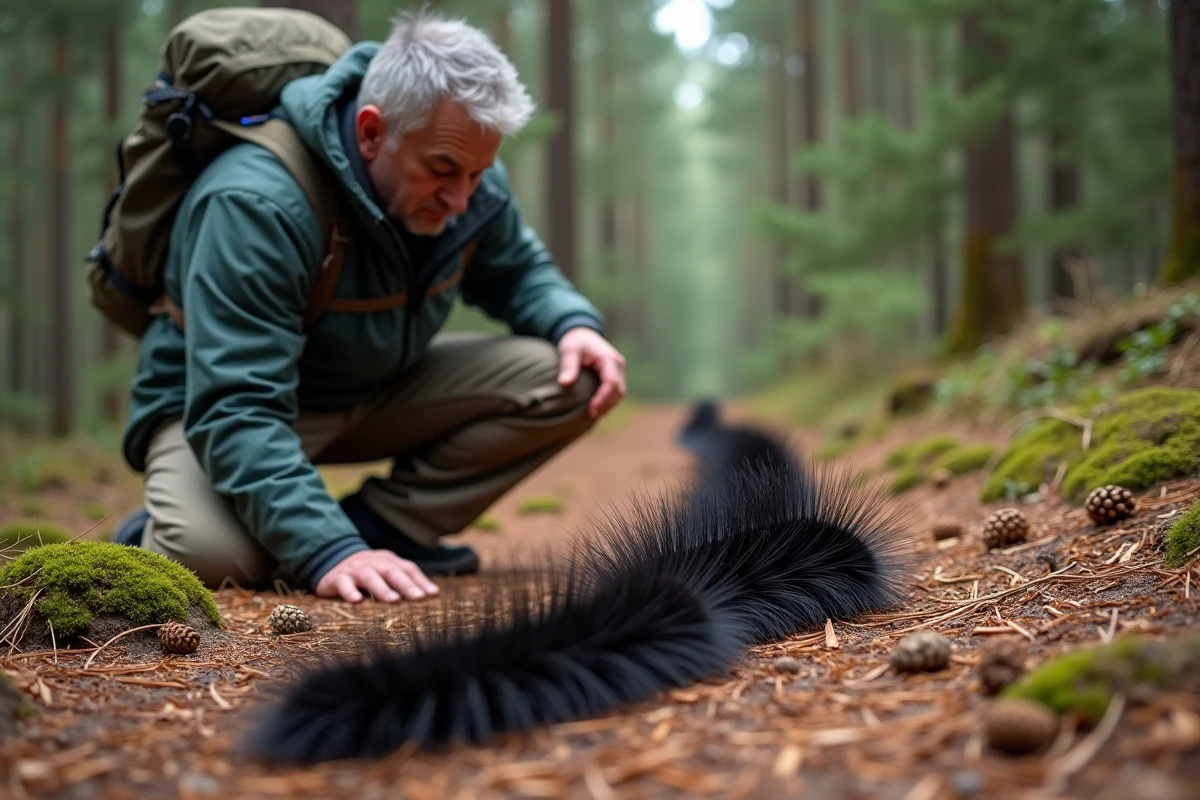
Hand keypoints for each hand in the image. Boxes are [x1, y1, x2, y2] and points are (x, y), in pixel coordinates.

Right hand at [314, 549, 440, 602]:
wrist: (331, 558)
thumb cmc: (369, 571)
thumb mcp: (387, 572)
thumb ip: (407, 581)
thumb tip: (434, 594)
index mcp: (388, 561)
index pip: (407, 569)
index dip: (420, 581)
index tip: (433, 594)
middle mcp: (374, 563)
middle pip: (391, 572)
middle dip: (406, 585)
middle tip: (419, 598)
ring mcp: (355, 570)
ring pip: (370, 577)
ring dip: (382, 589)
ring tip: (394, 601)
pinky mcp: (337, 578)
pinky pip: (343, 584)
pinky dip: (350, 592)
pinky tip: (356, 602)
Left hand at [557, 327, 626, 418]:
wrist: (582, 334)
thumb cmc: (575, 342)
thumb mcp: (569, 350)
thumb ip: (568, 366)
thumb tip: (565, 383)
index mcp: (608, 359)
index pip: (611, 382)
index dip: (603, 398)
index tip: (592, 410)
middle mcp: (618, 365)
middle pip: (618, 390)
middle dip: (606, 405)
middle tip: (591, 416)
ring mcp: (618, 371)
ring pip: (619, 393)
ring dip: (608, 405)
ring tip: (593, 415)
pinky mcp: (614, 376)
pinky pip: (615, 392)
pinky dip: (608, 401)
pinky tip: (596, 409)